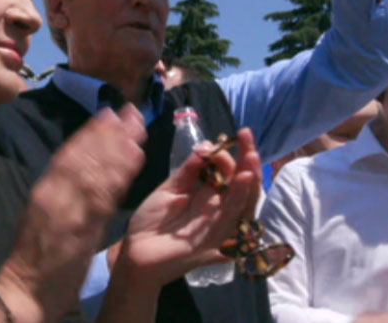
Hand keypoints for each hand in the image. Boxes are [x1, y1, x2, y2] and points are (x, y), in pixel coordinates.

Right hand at [0, 105, 147, 318]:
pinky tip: (137, 157)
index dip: (91, 131)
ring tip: (139, 126)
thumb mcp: (43, 215)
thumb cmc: (36, 257)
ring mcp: (69, 207)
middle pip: (86, 153)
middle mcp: (55, 192)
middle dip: (111, 131)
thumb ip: (61, 193)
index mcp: (44, 189)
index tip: (109, 112)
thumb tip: (81, 170)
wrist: (26, 288)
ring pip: (97, 167)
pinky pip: (105, 193)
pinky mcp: (83, 225)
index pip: (69, 152)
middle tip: (132, 110)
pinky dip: (121, 171)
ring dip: (121, 143)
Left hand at [115, 128, 260, 288]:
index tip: (231, 136)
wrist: (136, 252)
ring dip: (249, 176)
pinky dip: (239, 197)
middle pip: (243, 183)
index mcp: (209, 195)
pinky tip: (244, 179)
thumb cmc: (152, 221)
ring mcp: (220, 224)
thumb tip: (207, 146)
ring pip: (243, 199)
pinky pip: (232, 216)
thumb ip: (189, 170)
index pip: (231, 171)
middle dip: (248, 159)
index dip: (233, 153)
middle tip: (246, 137)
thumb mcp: (171, 188)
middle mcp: (219, 208)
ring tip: (251, 156)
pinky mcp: (216, 239)